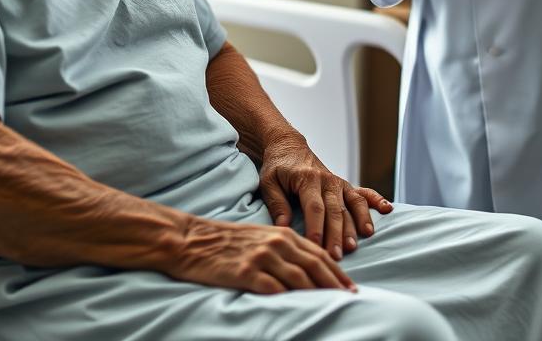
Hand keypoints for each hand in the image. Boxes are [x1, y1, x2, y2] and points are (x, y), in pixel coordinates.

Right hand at [171, 216, 356, 293]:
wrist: (192, 240)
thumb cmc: (227, 241)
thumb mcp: (261, 237)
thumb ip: (285, 249)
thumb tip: (309, 271)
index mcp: (281, 233)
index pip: (317, 253)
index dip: (336, 271)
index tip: (350, 286)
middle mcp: (275, 243)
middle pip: (314, 265)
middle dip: (335, 283)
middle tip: (349, 298)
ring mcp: (261, 257)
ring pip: (298, 277)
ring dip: (317, 293)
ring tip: (331, 306)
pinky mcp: (245, 272)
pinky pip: (272, 288)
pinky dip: (288, 298)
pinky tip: (298, 308)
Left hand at [258, 137, 392, 261]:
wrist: (288, 146)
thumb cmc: (277, 167)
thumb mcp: (268, 182)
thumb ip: (276, 204)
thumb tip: (283, 228)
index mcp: (307, 179)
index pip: (314, 207)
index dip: (316, 228)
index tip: (315, 248)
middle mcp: (326, 180)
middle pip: (334, 211)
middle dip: (336, 235)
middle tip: (336, 257)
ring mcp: (338, 182)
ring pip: (351, 205)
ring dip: (355, 225)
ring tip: (356, 244)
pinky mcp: (345, 185)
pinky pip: (363, 192)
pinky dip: (376, 200)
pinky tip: (387, 209)